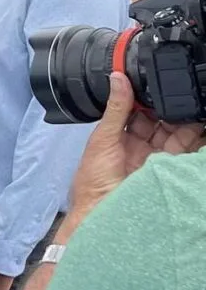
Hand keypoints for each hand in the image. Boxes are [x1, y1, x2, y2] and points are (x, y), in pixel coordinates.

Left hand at [68, 72, 203, 218]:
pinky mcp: (170, 171)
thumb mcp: (104, 138)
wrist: (102, 212)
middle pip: (161, 122)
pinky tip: (200, 127)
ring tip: (193, 105)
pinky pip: (187, 152)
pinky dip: (196, 141)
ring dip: (186, 122)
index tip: (158, 80)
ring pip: (177, 135)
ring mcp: (157, 159)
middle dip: (170, 109)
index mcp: (120, 136)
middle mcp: (140, 146)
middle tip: (181, 91)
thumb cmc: (94, 177)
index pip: (138, 112)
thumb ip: (116, 109)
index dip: (148, 98)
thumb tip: (117, 77)